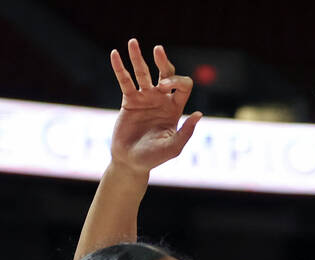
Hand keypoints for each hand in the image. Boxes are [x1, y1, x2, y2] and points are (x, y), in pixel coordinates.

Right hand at [109, 38, 202, 173]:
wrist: (131, 162)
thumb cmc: (155, 157)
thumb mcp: (173, 147)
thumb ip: (186, 131)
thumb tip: (198, 113)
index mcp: (176, 108)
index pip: (183, 85)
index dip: (176, 81)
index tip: (163, 88)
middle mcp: (162, 100)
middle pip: (165, 73)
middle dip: (163, 61)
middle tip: (158, 49)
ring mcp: (145, 98)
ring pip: (143, 73)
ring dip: (138, 57)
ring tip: (133, 42)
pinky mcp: (129, 101)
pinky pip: (125, 81)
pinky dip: (120, 68)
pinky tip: (115, 54)